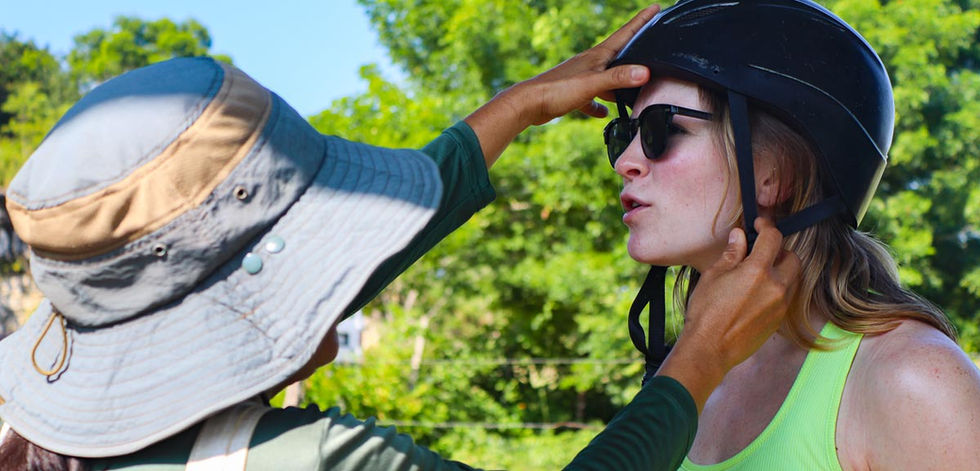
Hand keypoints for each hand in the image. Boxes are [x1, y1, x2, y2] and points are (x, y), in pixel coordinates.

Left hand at [501, 4, 659, 124]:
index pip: (625, 34)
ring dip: (618, 83)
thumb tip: (644, 72)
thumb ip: (618, 78)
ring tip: (632, 89)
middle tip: (649, 47)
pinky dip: (598, 104)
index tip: (655, 8)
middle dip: (634, 51)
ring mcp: (581, 78)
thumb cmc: (557, 90)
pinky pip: (591, 97)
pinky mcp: (572, 94)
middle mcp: (590, 64)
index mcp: (597, 56)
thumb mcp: (592, 83)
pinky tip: (602, 112)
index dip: (641, 20)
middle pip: (618, 55)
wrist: (528, 104)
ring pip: (606, 78)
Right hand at [658, 218, 800, 411]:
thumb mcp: (713, 276)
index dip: (767, 227)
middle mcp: (775, 286)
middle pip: (792, 258)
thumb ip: (731, 254)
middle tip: (761, 250)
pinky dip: (778, 288)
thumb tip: (739, 237)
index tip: (759, 225)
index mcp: (757, 271)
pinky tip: (758, 292)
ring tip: (760, 272)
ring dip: (781, 270)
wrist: (710, 348)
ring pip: (793, 278)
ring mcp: (780, 305)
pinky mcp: (779, 320)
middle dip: (779, 250)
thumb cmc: (706, 313)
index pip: (773, 239)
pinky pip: (786, 297)